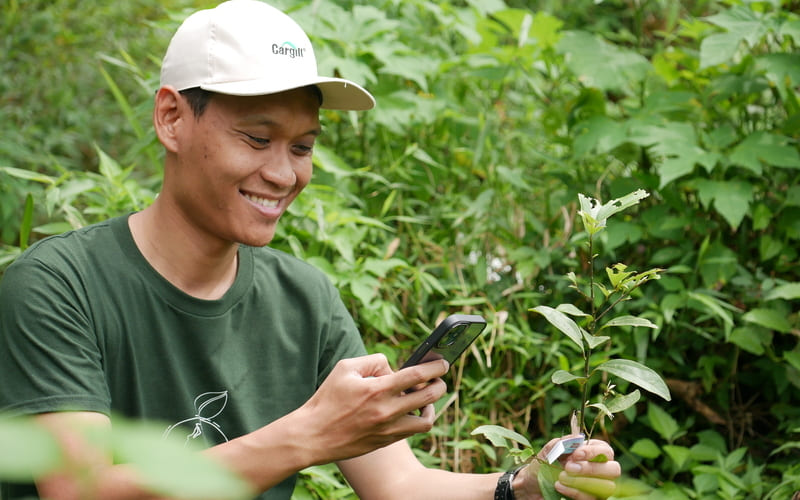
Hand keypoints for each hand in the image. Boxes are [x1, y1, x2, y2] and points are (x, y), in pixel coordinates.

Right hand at [293, 354, 448, 463]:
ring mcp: (389, 429)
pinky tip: (410, 411)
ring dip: (431, 407)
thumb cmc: (327, 399)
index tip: (443, 363)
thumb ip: (374, 361)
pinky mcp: (386, 441)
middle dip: (440, 384)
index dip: (436, 367)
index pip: (418, 375)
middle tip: (439, 378)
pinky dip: (417, 419)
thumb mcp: (346, 368)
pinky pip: (412, 431)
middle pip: (430, 396)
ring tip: (425, 399)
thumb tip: (394, 368)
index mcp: (378, 389)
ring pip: (427, 420)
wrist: (313, 435)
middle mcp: (387, 411)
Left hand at [512, 436, 620, 499]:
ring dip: (582, 482)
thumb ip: (564, 443)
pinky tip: (559, 487)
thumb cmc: (543, 465)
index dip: (594, 452)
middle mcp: (599, 470)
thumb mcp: (550, 450)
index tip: (575, 454)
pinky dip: (575, 493)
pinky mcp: (590, 499)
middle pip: (613, 470)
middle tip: (569, 468)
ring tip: (561, 478)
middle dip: (591, 469)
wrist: (532, 486)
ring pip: (606, 487)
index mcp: (592, 452)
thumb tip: (578, 438)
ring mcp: (597, 487)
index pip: (606, 451)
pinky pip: (592, 498)